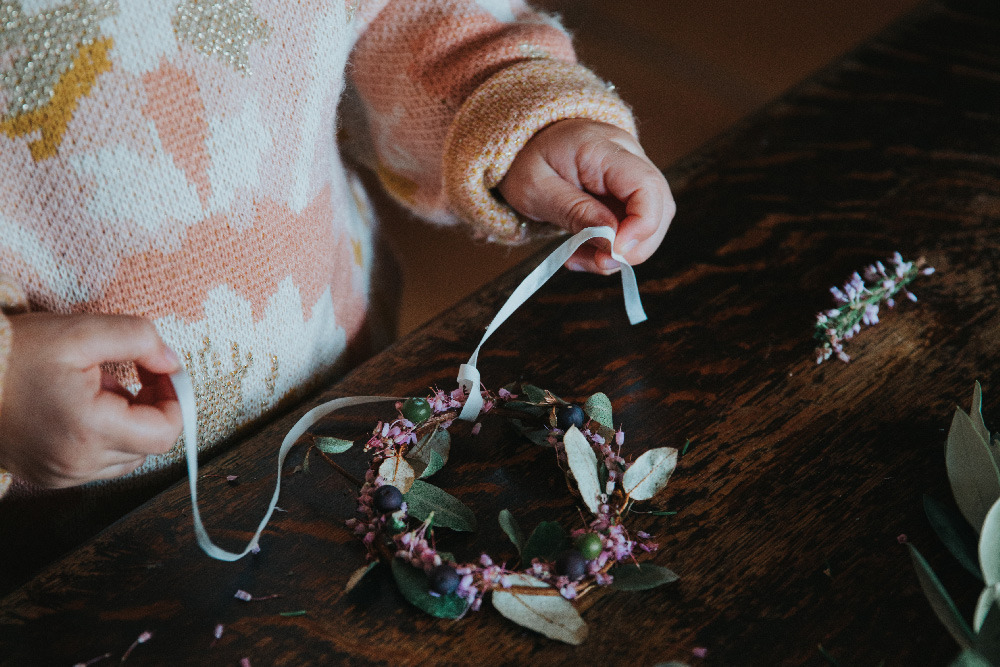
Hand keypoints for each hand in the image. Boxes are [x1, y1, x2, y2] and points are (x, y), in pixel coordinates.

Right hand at [0, 312, 182, 487]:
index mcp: (90, 430)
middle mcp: (78, 464)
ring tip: (97, 391)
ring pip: (126, 457)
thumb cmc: (15, 354)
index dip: (174, 399)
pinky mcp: (49, 477)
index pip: (165, 432)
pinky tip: (79, 410)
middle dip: (150, 408)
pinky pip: (97, 464)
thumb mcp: (80, 331)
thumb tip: (172, 362)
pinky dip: (102, 438)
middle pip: (149, 445)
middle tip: (130, 376)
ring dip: (127, 425)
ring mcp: (62, 476)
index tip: (158, 372)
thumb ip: (138, 339)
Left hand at [498, 118, 674, 273]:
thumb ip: (575, 212)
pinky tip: (584, 253)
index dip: (642, 225)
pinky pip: (634, 225)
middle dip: (636, 246)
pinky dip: (612, 247)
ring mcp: (631, 174)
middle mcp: (628, 156)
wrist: (524, 142)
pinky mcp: (626, 192)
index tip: (615, 251)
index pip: (646, 185)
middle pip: (660, 206)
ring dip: (622, 251)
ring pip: (652, 220)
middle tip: (598, 263)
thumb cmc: (526, 160)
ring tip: (580, 259)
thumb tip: (613, 242)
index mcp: (602, 148)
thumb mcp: (536, 189)